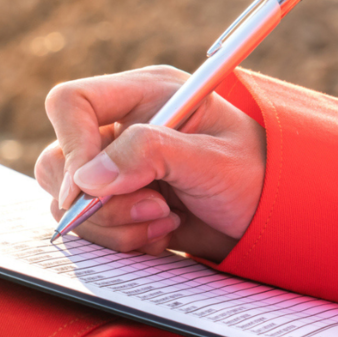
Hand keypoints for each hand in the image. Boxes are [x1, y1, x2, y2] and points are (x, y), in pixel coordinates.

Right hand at [35, 66, 265, 262]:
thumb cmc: (260, 176)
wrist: (277, 218)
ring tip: (166, 223)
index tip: (88, 188)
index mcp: (144, 95)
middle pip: (60, 161)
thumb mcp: (213, 161)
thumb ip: (150, 156)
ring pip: (69, 202)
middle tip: (154, 211)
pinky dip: (121, 241)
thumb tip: (87, 178)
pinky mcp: (119, 204)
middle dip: (99, 201)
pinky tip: (162, 236)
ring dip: (113, 225)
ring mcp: (117, 169)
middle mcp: (122, 128)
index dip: (72, 144)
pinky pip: (89, 228)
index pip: (71, 104)